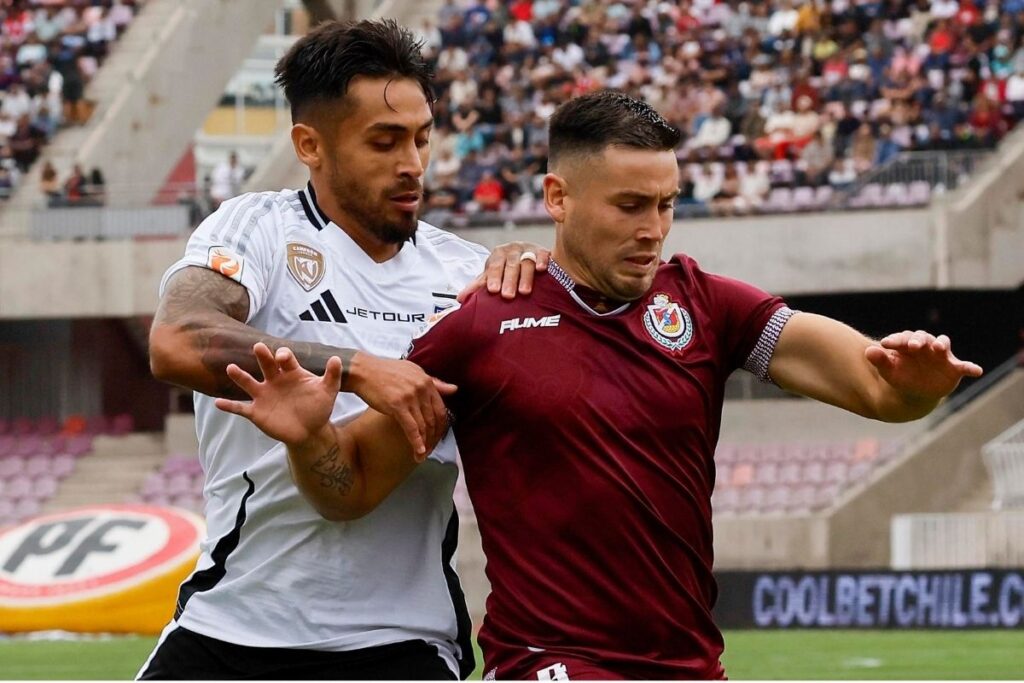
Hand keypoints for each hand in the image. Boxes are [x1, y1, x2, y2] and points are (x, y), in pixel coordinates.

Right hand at [215, 343, 339, 445]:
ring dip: (239, 376)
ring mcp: (263, 395)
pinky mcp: (256, 412)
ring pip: (248, 383)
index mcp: (291, 373)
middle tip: (259, 347)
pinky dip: (230, 406)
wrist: (311, 431)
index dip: (284, 356)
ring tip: (231, 368)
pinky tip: (218, 403)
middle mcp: (274, 381)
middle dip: (263, 356)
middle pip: (266, 365)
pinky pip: (241, 408)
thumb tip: (337, 358)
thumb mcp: (328, 391)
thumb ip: (332, 376)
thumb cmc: (318, 407)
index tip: (283, 357)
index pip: (285, 359)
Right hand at [346, 353, 456, 456]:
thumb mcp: (414, 372)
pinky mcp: (397, 405)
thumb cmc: (386, 371)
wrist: (363, 370)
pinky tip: (418, 452)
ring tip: (422, 456)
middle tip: (430, 450)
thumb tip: (455, 389)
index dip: (440, 427)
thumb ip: (435, 382)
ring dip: (424, 444)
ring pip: (423, 426)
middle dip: (433, 439)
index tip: (436, 438)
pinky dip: (416, 442)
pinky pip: (411, 428)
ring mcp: (410, 397)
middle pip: (433, 420)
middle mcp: (422, 389)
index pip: (441, 409)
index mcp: (427, 382)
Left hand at [458, 241, 550, 302]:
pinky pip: (543, 254)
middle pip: (511, 264)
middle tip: (507, 295)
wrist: (526, 256)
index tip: (493, 290)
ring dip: (525, 277)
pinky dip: (542, 261)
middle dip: (509, 280)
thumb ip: (478, 286)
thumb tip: (460, 299)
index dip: (494, 277)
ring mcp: (528, 250)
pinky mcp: (543, 252)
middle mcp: (513, 250)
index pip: (495, 266)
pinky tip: (542, 270)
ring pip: (526, 261)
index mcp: (498, 255)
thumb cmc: (506, 270)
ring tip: (524, 292)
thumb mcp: (492, 276)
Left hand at [865, 330, 982, 402]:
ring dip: (941, 344)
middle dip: (918, 340)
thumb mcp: (888, 370)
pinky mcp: (954, 368)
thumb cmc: (900, 377)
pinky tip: (977, 371)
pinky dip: (971, 367)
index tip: (886, 344)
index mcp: (908, 344)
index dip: (895, 340)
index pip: (902, 338)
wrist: (914, 392)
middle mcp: (926, 346)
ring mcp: (941, 356)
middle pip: (923, 337)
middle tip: (913, 346)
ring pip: (943, 344)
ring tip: (938, 348)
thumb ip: (880, 360)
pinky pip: (965, 366)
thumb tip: (868, 351)